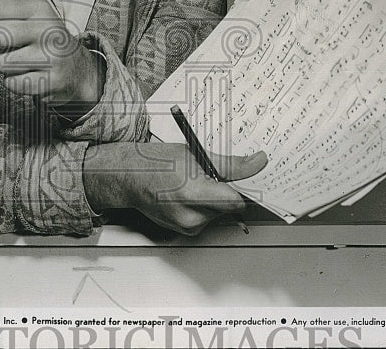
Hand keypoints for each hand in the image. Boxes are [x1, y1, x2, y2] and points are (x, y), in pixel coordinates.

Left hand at [0, 0, 103, 117]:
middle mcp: (48, 28)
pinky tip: (30, 76)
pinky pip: (11, 83)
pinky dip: (15, 83)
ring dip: (5, 67)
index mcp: (39, 7)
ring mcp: (52, 55)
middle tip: (11, 48)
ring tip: (22, 63)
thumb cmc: (40, 43)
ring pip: (0, 62)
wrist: (78, 71)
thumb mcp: (18, 24)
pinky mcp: (52, 81)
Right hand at [83, 142, 267, 234]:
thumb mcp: (195, 154)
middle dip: (227, 191)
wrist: (129, 177)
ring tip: (196, 183)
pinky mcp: (183, 232)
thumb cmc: (155, 162)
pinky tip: (189, 194)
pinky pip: (206, 220)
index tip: (249, 180)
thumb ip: (230, 164)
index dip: (245, 188)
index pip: (236, 201)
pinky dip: (204, 208)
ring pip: (219, 214)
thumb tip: (256, 163)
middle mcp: (190, 216)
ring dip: (215, 200)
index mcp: (192, 194)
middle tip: (213, 175)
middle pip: (229, 207)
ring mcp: (186, 227)